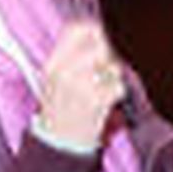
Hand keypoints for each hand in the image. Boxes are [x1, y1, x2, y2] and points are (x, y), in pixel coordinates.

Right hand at [37, 20, 125, 147]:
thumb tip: (99, 33)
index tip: (100, 38)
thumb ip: (72, 55)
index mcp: (53, 63)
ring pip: (113, 67)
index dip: (93, 30)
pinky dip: (117, 94)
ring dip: (113, 78)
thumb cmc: (59, 109)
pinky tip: (105, 103)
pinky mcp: (97, 100)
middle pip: (100, 46)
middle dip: (108, 57)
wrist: (58, 142)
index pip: (76, 29)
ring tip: (101, 90)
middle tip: (103, 72)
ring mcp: (81, 85)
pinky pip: (119, 86)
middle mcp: (65, 71)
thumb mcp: (54, 78)